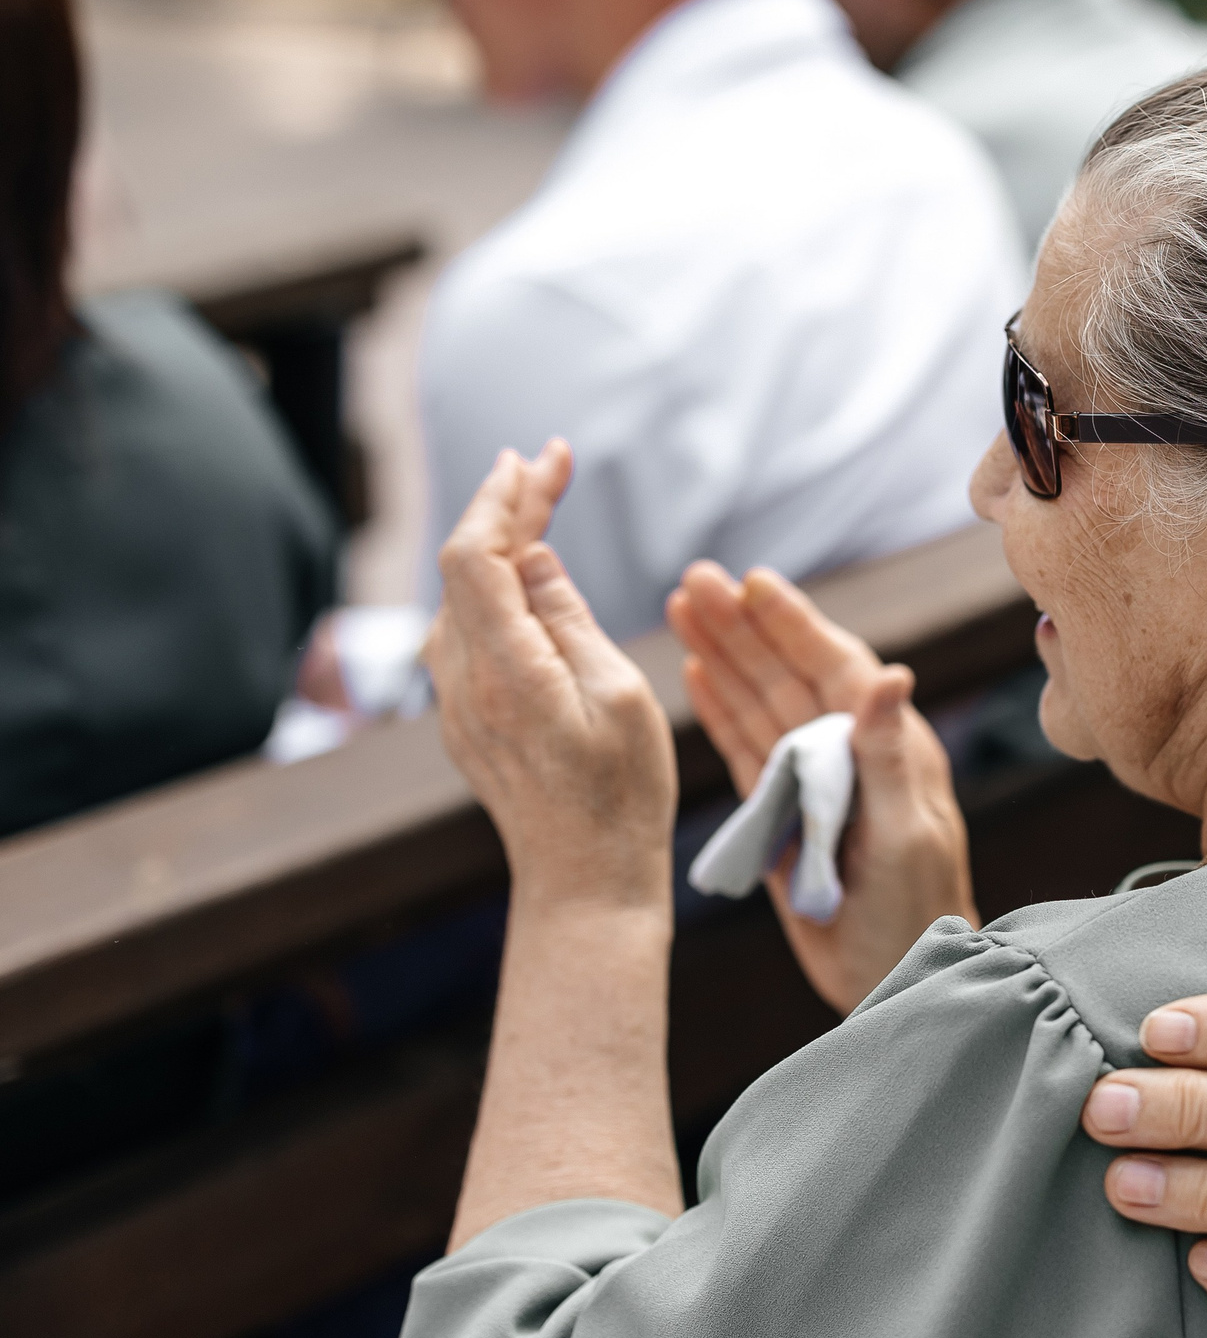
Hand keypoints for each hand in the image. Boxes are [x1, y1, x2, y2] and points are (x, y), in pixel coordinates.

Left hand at [424, 442, 677, 910]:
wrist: (584, 880)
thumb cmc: (620, 792)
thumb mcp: (617, 693)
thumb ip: (566, 618)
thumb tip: (531, 558)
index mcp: (503, 669)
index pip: (477, 555)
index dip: (506, 498)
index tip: (543, 457)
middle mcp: (462, 681)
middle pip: (463, 566)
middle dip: (504, 506)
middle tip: (547, 462)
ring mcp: (455, 702)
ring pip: (459, 596)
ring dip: (495, 544)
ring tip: (536, 501)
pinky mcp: (464, 717)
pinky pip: (465, 630)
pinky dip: (491, 587)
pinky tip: (520, 574)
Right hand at [668, 562, 976, 1011]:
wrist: (897, 978)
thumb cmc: (915, 911)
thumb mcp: (904, 834)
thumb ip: (889, 757)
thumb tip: (894, 675)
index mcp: (889, 747)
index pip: (837, 668)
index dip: (795, 625)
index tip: (753, 582)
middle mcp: (849, 753)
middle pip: (788, 674)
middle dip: (744, 626)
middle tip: (694, 578)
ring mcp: (814, 781)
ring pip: (761, 703)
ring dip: (725, 656)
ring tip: (682, 608)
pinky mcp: (786, 814)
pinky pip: (748, 748)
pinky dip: (722, 710)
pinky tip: (696, 673)